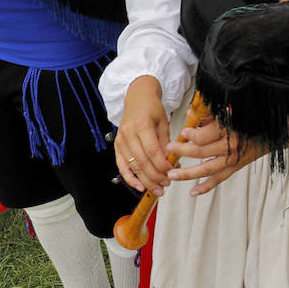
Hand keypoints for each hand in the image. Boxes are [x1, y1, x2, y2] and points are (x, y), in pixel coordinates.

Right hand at [114, 76, 172, 193]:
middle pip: (142, 162)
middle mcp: (128, 133)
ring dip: (146, 181)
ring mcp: (120, 140)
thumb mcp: (163, 122)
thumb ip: (165, 143)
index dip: (162, 165)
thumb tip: (169, 163)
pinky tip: (139, 187)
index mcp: (142, 125)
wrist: (137, 98)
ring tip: (158, 189)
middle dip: (155, 176)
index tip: (171, 172)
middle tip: (166, 184)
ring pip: (133, 166)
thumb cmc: (152, 109)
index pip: (152, 151)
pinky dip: (130, 178)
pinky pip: (122, 166)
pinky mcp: (117, 145)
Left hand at [167, 115, 267, 195]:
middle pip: (200, 152)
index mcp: (228, 130)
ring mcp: (232, 160)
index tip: (182, 132)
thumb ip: (208, 114)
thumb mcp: (230, 111)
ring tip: (172, 175)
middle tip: (169, 150)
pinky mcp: (235, 168)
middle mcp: (229, 147)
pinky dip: (206, 187)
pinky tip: (192, 192)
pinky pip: (218, 180)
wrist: (273, 132)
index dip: (190, 135)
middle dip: (182, 151)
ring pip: (206, 169)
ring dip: (187, 173)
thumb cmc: (250, 119)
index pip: (203, 136)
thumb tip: (189, 115)